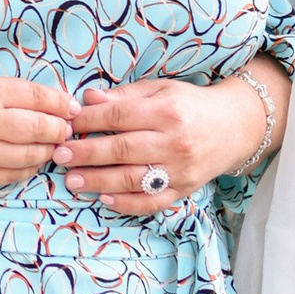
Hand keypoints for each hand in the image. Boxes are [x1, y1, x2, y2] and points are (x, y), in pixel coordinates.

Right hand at [0, 70, 79, 191]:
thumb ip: (4, 90)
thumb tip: (44, 100)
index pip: (40, 96)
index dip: (62, 103)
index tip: (72, 108)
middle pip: (43, 128)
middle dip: (61, 129)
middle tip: (66, 129)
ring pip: (33, 156)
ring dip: (48, 151)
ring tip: (50, 146)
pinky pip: (13, 176)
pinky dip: (28, 169)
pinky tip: (29, 161)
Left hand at [61, 70, 280, 217]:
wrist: (235, 127)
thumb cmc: (191, 105)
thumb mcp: (161, 90)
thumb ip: (125, 96)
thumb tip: (87, 99)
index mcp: (167, 111)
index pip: (120, 115)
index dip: (89, 121)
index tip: (66, 124)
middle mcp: (175, 141)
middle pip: (123, 149)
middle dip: (87, 153)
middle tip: (60, 156)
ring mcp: (180, 169)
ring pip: (133, 179)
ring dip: (99, 180)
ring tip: (72, 180)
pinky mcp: (184, 190)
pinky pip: (152, 202)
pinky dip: (127, 203)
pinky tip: (104, 198)